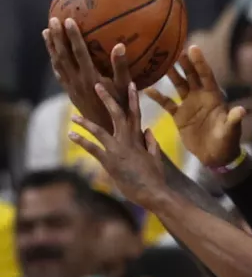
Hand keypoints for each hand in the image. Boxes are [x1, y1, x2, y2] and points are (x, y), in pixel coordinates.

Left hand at [42, 17, 129, 131]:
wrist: (106, 129)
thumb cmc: (120, 108)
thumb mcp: (125, 88)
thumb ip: (121, 67)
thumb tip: (120, 45)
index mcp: (90, 77)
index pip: (79, 52)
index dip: (73, 36)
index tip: (69, 20)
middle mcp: (77, 81)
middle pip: (63, 55)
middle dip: (57, 37)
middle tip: (53, 19)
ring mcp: (71, 87)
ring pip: (57, 64)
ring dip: (51, 47)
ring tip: (47, 32)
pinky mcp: (70, 92)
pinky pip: (59, 73)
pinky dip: (54, 62)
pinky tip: (53, 55)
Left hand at [68, 81, 166, 209]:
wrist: (154, 192)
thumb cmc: (156, 177)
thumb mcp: (156, 157)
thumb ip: (151, 142)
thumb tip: (148, 130)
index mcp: (139, 138)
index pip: (135, 113)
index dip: (132, 98)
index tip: (130, 84)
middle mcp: (128, 140)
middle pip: (117, 114)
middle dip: (107, 98)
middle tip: (97, 85)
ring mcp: (118, 150)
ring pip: (100, 130)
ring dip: (86, 122)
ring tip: (73, 116)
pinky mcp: (109, 161)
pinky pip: (93, 148)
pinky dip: (81, 141)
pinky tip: (71, 135)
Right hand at [145, 46, 245, 167]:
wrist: (216, 157)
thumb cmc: (227, 142)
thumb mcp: (231, 131)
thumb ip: (233, 120)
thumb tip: (241, 110)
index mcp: (214, 97)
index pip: (206, 75)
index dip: (200, 62)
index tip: (193, 48)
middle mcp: (201, 97)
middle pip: (191, 76)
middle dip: (184, 62)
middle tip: (174, 48)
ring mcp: (189, 105)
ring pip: (178, 85)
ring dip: (171, 75)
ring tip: (159, 62)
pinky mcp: (179, 116)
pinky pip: (167, 103)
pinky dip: (158, 97)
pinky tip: (147, 88)